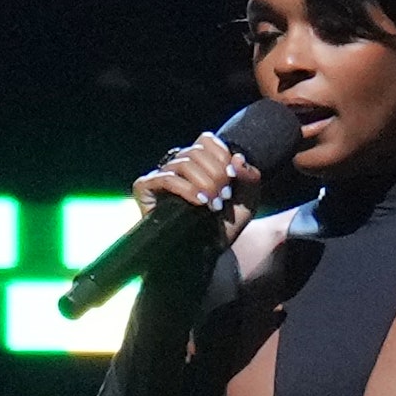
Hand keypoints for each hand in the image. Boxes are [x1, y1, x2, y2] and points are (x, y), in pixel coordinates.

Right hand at [136, 133, 260, 238]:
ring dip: (204, 182)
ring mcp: (160, 176)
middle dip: (216, 173)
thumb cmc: (224, 227)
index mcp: (198, 163)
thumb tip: (238, 158)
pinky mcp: (145, 188)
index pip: (206, 140)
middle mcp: (177, 166)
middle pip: (196, 151)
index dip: (222, 154)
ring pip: (183, 163)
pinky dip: (186, 188)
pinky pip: (165, 178)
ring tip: (214, 204)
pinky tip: (200, 203)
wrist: (206, 255)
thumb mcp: (247, 201)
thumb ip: (250, 178)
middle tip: (224, 197)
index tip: (232, 177)